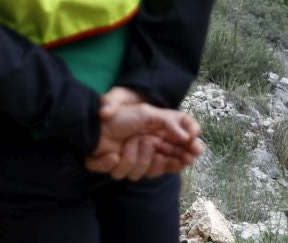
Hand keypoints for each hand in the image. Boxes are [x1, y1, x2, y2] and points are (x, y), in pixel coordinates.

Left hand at [86, 88, 201, 178]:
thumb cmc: (120, 117)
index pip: (179, 149)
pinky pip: (125, 174)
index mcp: (158, 138)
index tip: (194, 152)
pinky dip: (117, 163)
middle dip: (172, 161)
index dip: (187, 152)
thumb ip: (168, 123)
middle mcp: (149, 151)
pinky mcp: (120, 168)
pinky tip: (113, 154)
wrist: (93, 125)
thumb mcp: (147, 113)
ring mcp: (135, 161)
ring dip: (136, 156)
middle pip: (167, 164)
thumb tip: (188, 136)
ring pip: (145, 171)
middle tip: (180, 158)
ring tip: (130, 142)